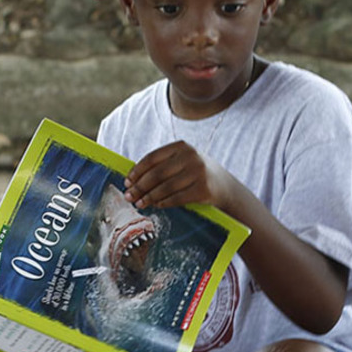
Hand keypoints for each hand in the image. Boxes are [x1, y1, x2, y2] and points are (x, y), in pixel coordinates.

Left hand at [123, 141, 237, 210]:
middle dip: (139, 186)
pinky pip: (177, 198)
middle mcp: (191, 157)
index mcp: (181, 146)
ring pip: (165, 187)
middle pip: (156, 174)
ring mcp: (198, 173)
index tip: (127, 181)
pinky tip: (156, 205)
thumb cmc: (195, 174)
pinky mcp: (203, 190)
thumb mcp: (182, 162)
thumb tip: (132, 180)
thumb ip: (162, 165)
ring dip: (149, 197)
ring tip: (139, 203)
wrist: (225, 186)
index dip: (137, 171)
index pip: (152, 158)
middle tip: (129, 196)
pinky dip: (164, 203)